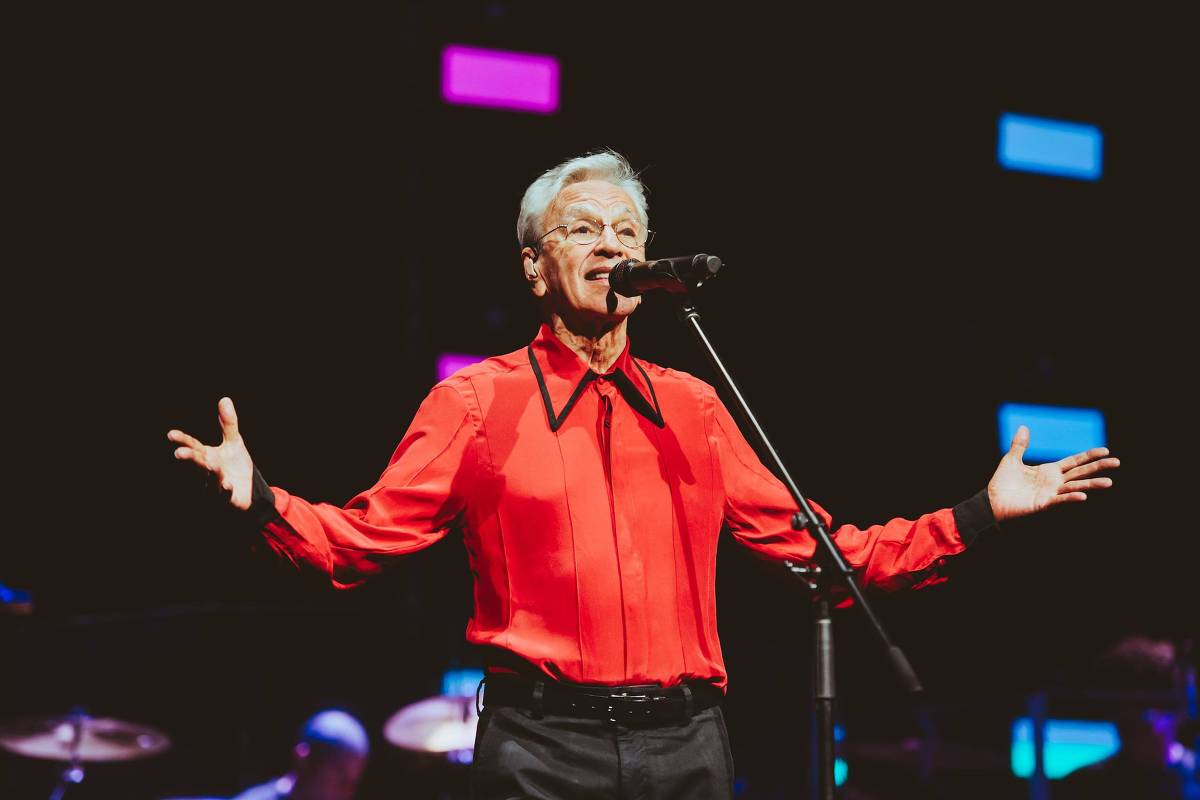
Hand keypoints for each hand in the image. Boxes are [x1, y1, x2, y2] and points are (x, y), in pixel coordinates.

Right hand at [167, 397, 254, 510]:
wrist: (248, 491)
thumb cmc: (235, 466)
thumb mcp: (234, 443)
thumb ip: (227, 424)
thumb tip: (224, 398)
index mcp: (207, 456)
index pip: (193, 446)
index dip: (183, 440)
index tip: (170, 434)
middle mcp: (208, 471)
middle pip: (198, 463)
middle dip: (190, 458)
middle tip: (179, 453)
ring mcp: (215, 486)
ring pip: (210, 480)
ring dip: (210, 473)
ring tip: (210, 464)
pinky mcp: (226, 499)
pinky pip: (224, 496)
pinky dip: (224, 491)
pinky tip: (227, 485)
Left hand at [987, 425, 1119, 521]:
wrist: (992, 501)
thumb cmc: (1002, 483)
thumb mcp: (1011, 460)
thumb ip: (1020, 445)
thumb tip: (1024, 427)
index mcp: (1049, 470)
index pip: (1074, 461)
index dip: (1089, 456)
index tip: (1105, 450)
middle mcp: (1054, 482)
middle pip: (1080, 472)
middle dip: (1098, 467)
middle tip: (1117, 462)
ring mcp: (1051, 493)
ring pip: (1075, 487)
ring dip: (1092, 485)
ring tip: (1109, 482)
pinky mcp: (1044, 503)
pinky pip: (1060, 500)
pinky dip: (1071, 497)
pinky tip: (1083, 496)